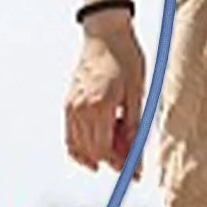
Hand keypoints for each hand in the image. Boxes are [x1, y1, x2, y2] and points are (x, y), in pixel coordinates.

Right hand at [65, 11, 146, 179]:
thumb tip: (135, 158)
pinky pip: (70, 137)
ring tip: (117, 143)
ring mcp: (71, 107)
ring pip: (78, 148)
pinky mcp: (68, 104)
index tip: (134, 172)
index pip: (104, 150)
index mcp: (100, 106)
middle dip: (112, 160)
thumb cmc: (126, 59)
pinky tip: (97, 146)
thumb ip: (135, 128)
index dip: (120, 164)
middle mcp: (81, 109)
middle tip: (130, 157)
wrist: (105, 34)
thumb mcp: (138, 93)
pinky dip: (82, 148)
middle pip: (92, 152)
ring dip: (98, 154)